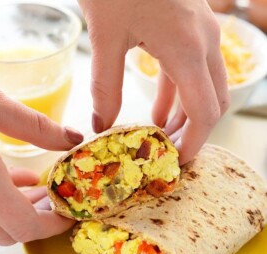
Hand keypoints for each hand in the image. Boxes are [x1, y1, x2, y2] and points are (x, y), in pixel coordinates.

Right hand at [0, 67, 81, 244]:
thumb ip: (35, 125)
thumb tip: (72, 138)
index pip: (22, 225)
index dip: (52, 226)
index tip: (70, 212)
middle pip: (6, 230)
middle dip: (38, 217)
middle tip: (57, 193)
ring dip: (19, 208)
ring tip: (40, 183)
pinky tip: (11, 177)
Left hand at [78, 0, 229, 164]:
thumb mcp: (106, 37)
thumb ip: (105, 86)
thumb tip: (102, 125)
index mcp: (188, 49)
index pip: (205, 113)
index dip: (195, 143)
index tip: (178, 162)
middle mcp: (204, 44)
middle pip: (213, 103)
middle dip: (194, 133)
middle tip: (168, 152)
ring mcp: (200, 35)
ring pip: (204, 89)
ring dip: (185, 116)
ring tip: (160, 137)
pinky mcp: (189, 30)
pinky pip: (190, 73)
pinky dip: (177, 96)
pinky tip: (158, 111)